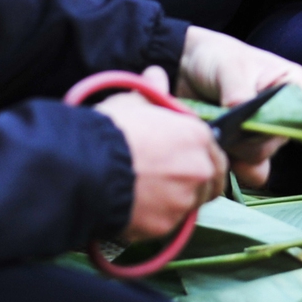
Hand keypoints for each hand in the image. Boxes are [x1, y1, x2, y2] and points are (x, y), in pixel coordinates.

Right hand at [93, 65, 227, 241]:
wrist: (87, 169)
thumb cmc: (111, 131)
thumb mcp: (132, 101)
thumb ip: (152, 91)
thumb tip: (157, 73)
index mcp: (198, 136)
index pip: (215, 151)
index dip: (200, 155)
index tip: (185, 157)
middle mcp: (199, 170)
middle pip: (210, 181)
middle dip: (196, 181)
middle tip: (170, 179)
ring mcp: (184, 201)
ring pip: (190, 204)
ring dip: (177, 200)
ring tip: (150, 192)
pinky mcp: (166, 227)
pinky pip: (168, 224)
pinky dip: (157, 218)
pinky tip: (137, 206)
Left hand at [177, 26, 301, 186]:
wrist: (186, 68)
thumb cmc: (216, 57)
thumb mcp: (229, 66)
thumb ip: (238, 92)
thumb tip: (241, 120)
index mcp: (295, 85)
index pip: (297, 116)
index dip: (270, 124)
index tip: (244, 119)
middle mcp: (287, 114)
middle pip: (274, 143)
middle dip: (244, 139)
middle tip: (220, 123)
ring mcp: (266, 134)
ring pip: (261, 161)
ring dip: (236, 156)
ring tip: (216, 136)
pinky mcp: (247, 149)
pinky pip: (249, 172)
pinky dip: (230, 166)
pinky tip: (216, 151)